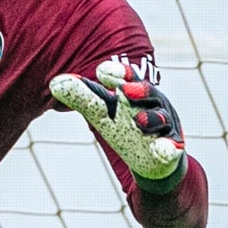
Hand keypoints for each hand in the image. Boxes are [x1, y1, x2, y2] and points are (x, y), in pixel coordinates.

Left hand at [49, 61, 185, 187]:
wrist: (153, 157)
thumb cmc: (124, 124)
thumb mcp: (102, 111)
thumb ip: (83, 96)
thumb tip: (56, 81)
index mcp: (135, 92)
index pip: (128, 78)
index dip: (118, 73)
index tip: (102, 71)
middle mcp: (152, 105)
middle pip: (149, 93)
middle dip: (139, 90)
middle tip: (124, 90)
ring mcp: (163, 128)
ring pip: (160, 119)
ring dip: (151, 119)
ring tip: (137, 120)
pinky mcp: (169, 150)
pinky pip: (171, 148)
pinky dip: (168, 148)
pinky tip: (164, 150)